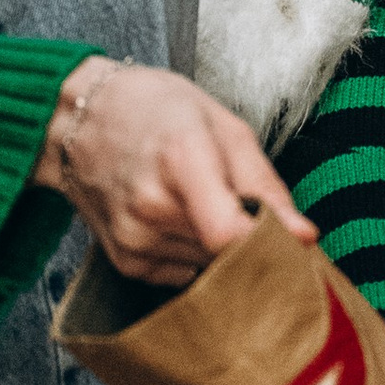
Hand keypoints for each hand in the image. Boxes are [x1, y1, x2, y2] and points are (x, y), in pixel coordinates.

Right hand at [33, 56, 317, 286]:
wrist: (79, 119)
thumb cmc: (154, 110)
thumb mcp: (222, 126)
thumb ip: (266, 185)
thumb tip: (305, 237)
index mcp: (181, 160)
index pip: (231, 233)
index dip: (272, 244)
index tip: (293, 241)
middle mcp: (152, 207)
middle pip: (230, 253)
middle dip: (252, 240)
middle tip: (248, 208)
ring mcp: (134, 239)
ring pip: (211, 268)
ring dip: (220, 247)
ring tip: (203, 203)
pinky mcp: (126, 262)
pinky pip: (184, 274)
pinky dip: (193, 253)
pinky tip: (179, 219)